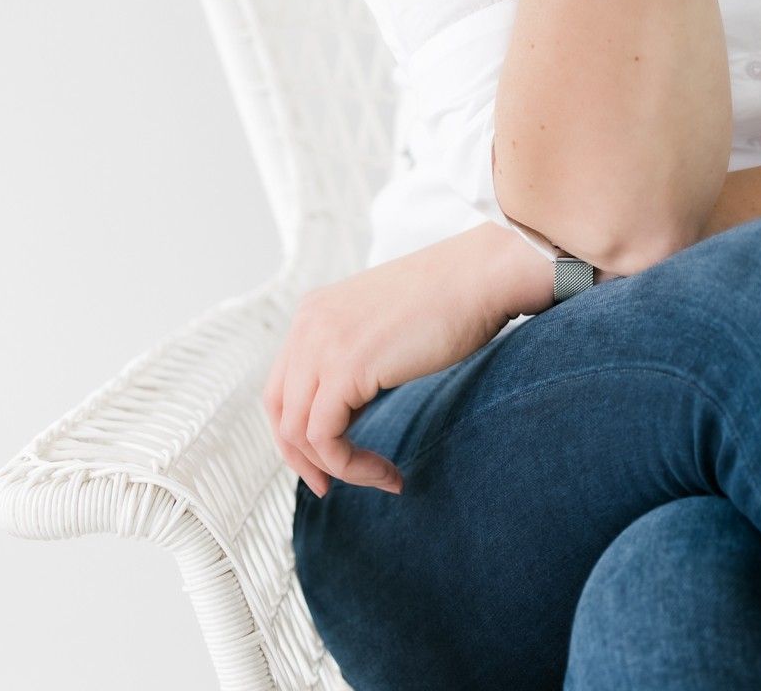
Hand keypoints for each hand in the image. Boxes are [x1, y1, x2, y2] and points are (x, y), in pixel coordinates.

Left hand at [261, 224, 514, 498]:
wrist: (482, 274)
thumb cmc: (451, 299)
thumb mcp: (381, 326)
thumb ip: (353, 357)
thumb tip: (346, 410)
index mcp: (314, 311)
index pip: (281, 386)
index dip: (295, 433)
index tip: (324, 463)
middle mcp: (308, 324)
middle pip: (278, 411)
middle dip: (302, 458)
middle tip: (330, 487)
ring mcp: (322, 344)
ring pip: (298, 433)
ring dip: (336, 468)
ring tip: (379, 477)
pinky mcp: (345, 369)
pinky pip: (326, 439)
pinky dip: (353, 468)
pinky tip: (389, 474)